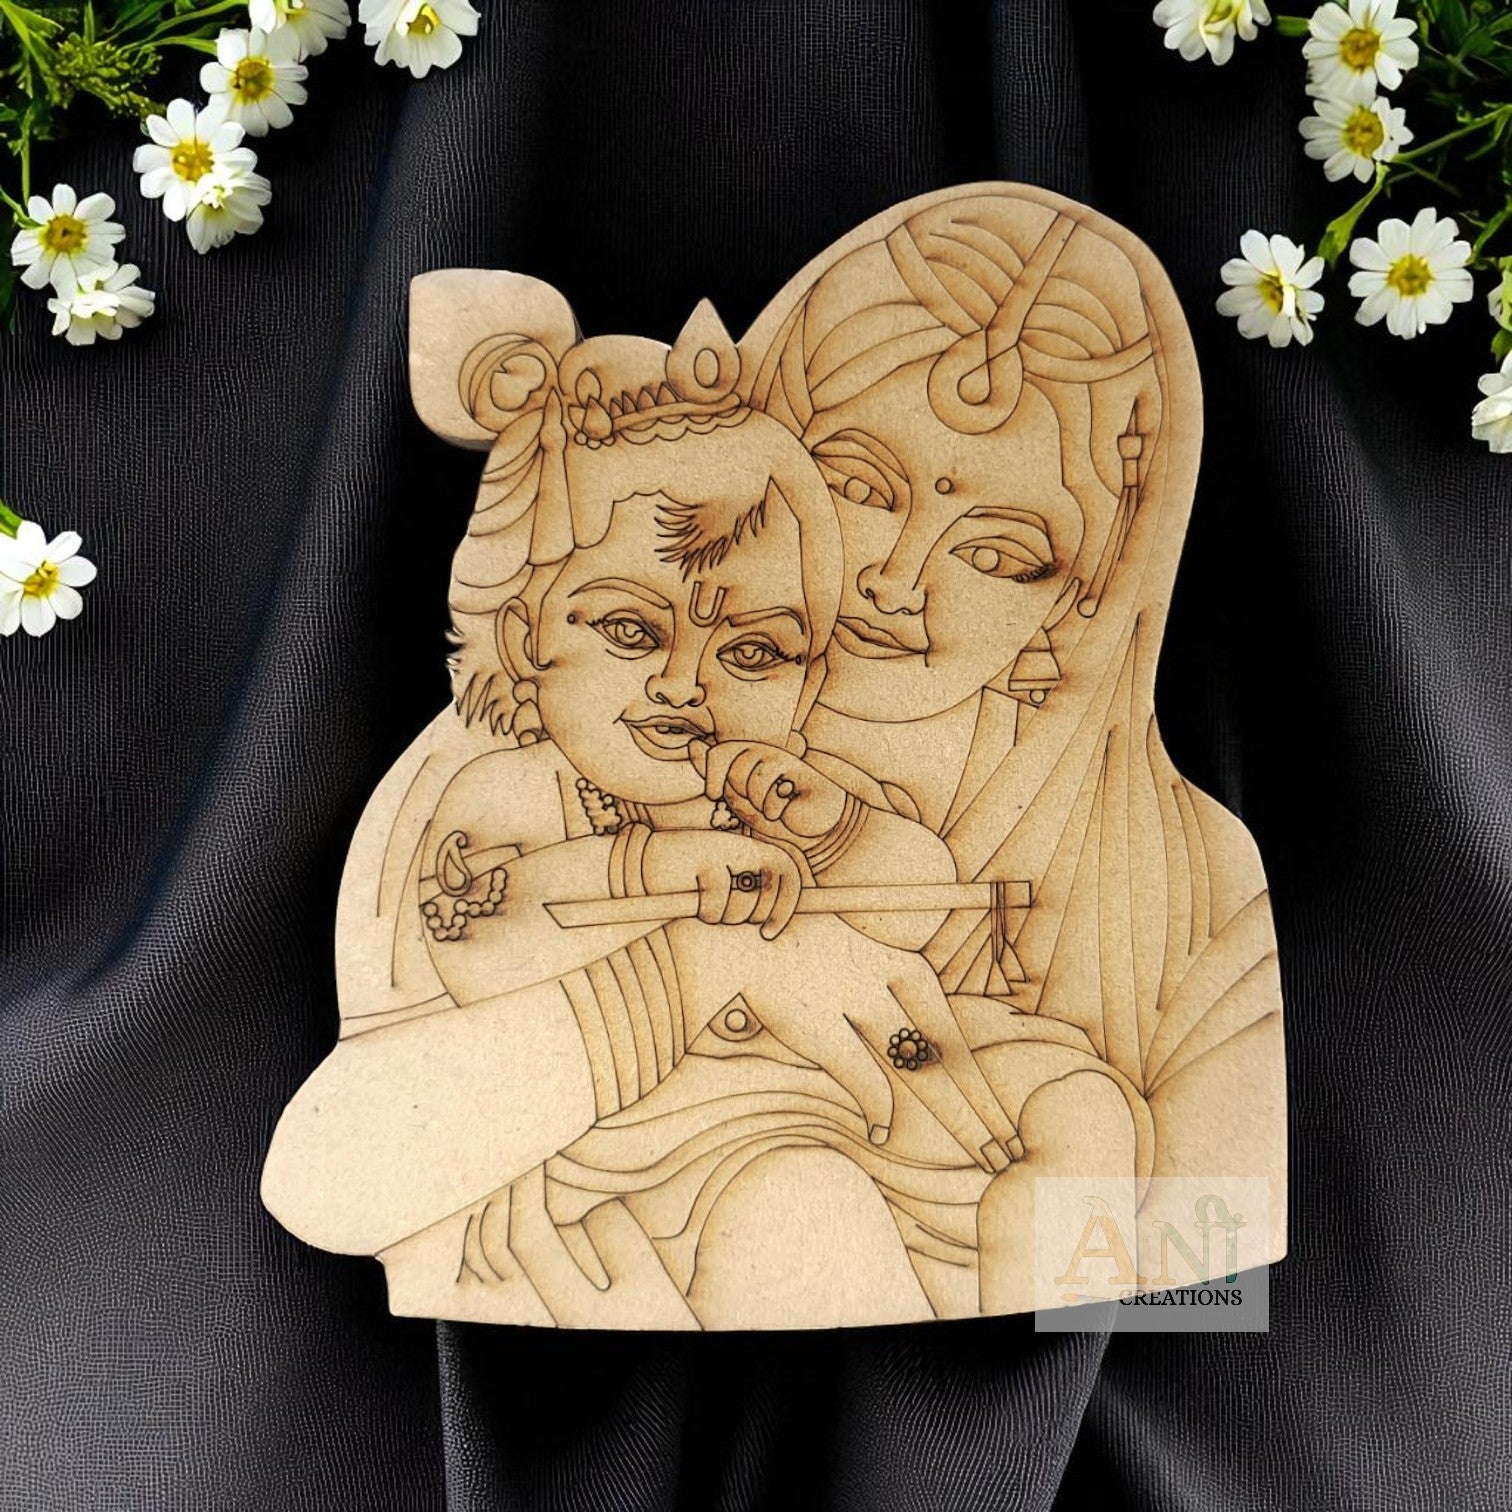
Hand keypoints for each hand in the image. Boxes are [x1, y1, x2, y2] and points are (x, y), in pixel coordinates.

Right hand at [641, 829, 802, 940]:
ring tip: (706, 905)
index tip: (769, 933)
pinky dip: (707, 911)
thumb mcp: (721, 884)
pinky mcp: (703, 858)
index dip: (786, 905)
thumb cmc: (684, 879)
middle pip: (769, 895)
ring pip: (743, 903)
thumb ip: (747, 895)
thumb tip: (774, 924)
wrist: (641, 860)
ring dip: (724, 916)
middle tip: (729, 916)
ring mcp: (723, 850)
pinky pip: (718, 901)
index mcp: (750, 849)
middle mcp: (741, 846)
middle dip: (751, 916)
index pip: (789, 873)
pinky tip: (692, 902)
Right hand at [668, 915, 1018, 1169]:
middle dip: (978, 1111)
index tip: (1005, 1126)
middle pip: (946, 1059)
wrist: (742, 937)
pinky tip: (882, 1135)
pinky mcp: (819, 1019)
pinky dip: (876, 1106)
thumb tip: (923, 1074)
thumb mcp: (862, 973)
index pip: (955, 1038)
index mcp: (905, 969)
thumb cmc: (805, 962)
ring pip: (918, 1070)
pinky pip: (861, 1072)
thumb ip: (894, 1017)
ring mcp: (855, 998)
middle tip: (1005, 1152)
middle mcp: (889, 983)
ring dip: (950, 1117)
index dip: (982, 1088)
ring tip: (974, 1153)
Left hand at [690, 738, 846, 840]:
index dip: (713, 779)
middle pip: (734, 771)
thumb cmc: (769, 809)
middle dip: (740, 795)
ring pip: (753, 781)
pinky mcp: (798, 771)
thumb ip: (714, 771)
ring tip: (770, 806)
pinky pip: (772, 792)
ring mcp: (780, 759)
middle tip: (755, 802)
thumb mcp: (735, 794)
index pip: (717, 754)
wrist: (804, 824)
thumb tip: (693, 744)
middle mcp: (761, 750)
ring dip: (758, 804)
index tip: (716, 795)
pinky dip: (773, 810)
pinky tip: (784, 809)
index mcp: (743, 753)